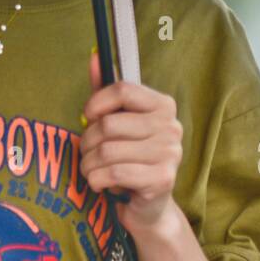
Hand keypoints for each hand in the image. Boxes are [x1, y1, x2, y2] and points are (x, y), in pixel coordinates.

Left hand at [78, 48, 182, 233]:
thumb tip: (94, 55)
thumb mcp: (117, 122)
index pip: (123, 89)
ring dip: (89, 164)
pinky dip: (97, 180)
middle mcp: (171, 126)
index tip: (88, 117)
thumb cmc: (128, 158)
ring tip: (92, 170)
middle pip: (110, 124)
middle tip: (88, 154)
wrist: (148, 206)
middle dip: (88, 142)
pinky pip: (115, 173)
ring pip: (108, 151)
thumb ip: (105, 91)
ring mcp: (170, 153)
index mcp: (163, 105)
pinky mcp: (163, 179)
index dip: (96, 103)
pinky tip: (100, 184)